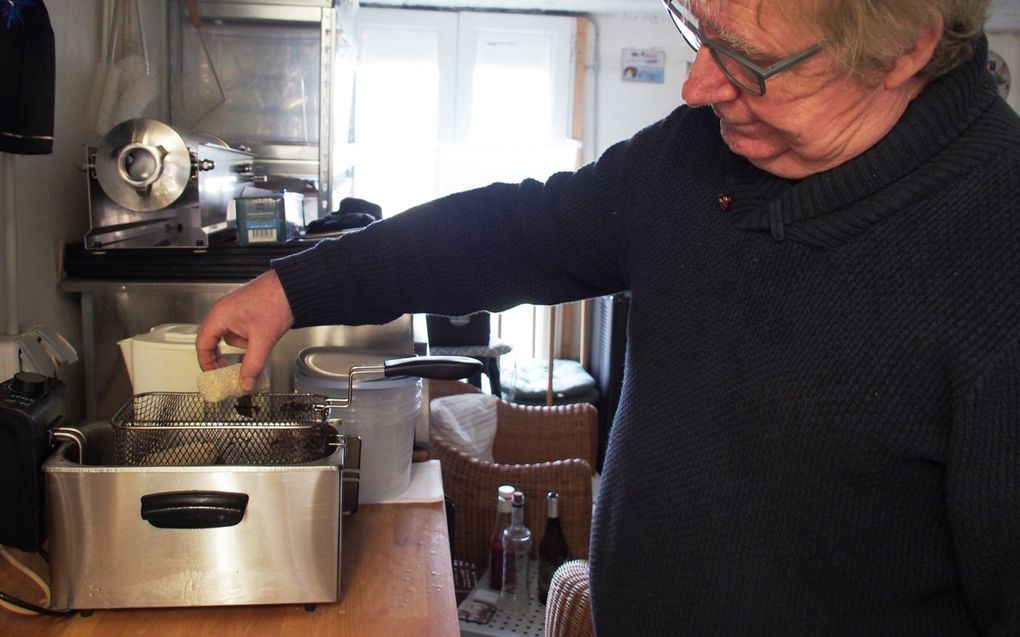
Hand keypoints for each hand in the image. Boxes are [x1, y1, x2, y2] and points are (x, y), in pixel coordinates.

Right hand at [196, 269, 293, 390]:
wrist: (293, 286)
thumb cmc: (275, 302)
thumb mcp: (263, 340)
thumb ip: (253, 364)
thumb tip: (245, 383)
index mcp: (220, 316)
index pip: (202, 344)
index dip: (206, 362)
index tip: (212, 375)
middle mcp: (223, 310)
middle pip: (213, 339)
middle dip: (221, 356)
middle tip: (228, 370)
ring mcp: (234, 308)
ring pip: (230, 335)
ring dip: (242, 345)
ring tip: (260, 342)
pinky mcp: (245, 308)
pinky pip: (240, 328)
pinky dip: (249, 337)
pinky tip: (264, 334)